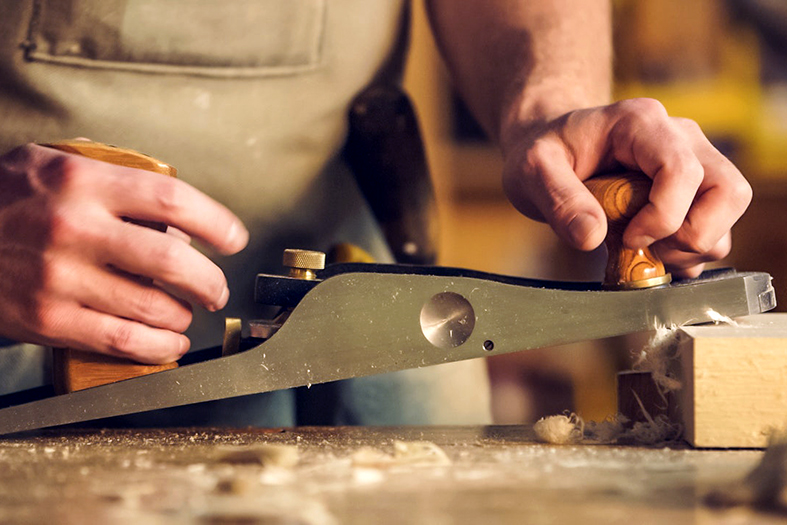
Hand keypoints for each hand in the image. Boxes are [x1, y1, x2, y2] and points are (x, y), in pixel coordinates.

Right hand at [0, 143, 247, 362]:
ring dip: (185, 315)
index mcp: (82, 181)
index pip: (173, 200)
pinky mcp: (47, 318)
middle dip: (210, 280)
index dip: (217, 222)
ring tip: (188, 313)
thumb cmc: (4, 201)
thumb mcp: (51, 167)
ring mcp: (60, 276)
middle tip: (217, 288)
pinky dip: (159, 346)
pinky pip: (122, 339)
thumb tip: (175, 213)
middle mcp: (74, 226)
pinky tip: (170, 343)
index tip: (234, 239)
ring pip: (153, 305)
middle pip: (173, 259)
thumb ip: (111, 181)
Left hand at [500, 98, 751, 277]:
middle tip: (646, 249)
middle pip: (727, 191)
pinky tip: (649, 252)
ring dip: (691, 248)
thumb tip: (592, 237)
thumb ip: (558, 199)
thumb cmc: (546, 153)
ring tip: (642, 251)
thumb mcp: (533, 170)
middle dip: (692, 236)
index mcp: (641, 123)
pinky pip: (716, 228)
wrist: (554, 150)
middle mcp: (680, 137)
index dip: (663, 216)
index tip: (627, 238)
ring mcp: (694, 162)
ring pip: (728, 213)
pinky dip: (689, 253)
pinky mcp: (694, 190)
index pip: (682, 171)